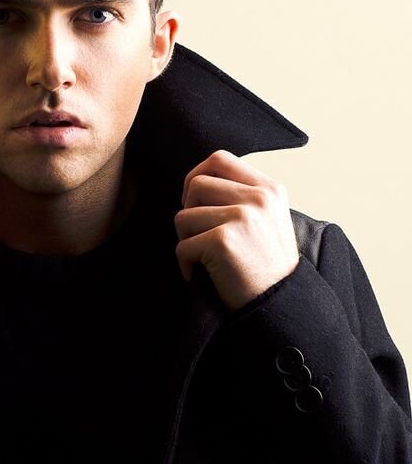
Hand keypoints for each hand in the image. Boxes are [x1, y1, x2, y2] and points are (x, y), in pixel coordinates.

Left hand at [174, 149, 299, 310]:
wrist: (282, 304)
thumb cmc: (268, 267)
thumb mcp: (268, 220)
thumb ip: (242, 196)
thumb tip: (197, 182)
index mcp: (269, 189)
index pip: (219, 159)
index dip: (197, 176)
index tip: (194, 200)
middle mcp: (258, 198)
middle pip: (197, 184)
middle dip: (187, 209)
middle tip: (196, 234)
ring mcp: (242, 218)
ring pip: (184, 216)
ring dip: (185, 239)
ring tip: (203, 257)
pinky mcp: (223, 241)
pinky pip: (182, 246)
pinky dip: (185, 264)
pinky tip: (199, 274)